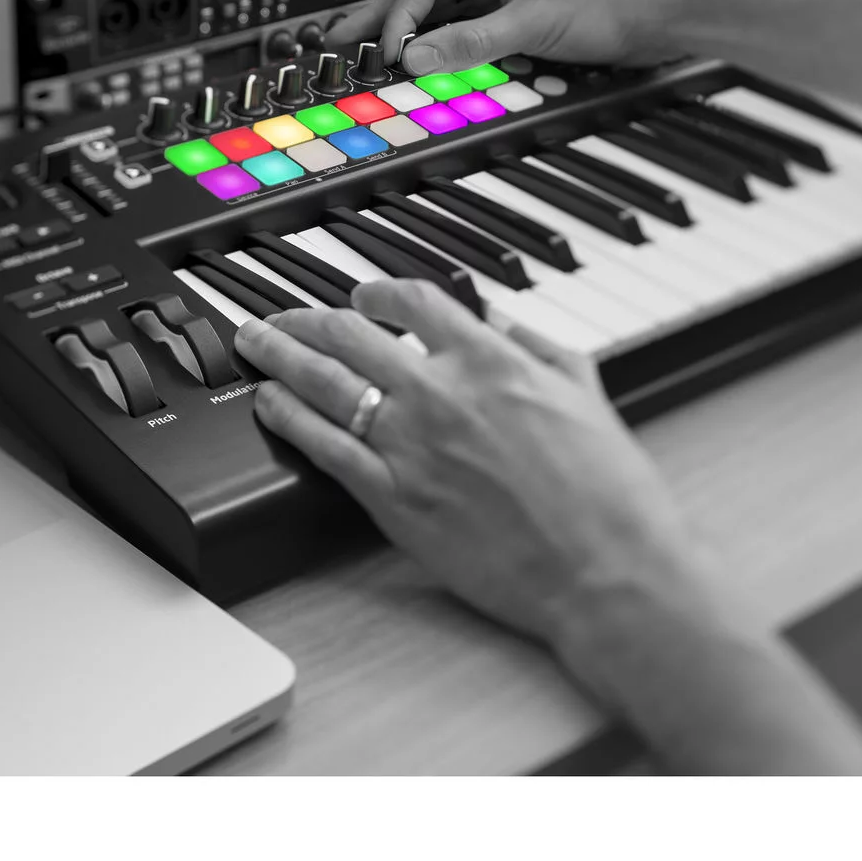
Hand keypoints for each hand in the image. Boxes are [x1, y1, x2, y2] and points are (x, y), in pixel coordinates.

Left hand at [232, 278, 713, 643]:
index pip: (414, 302)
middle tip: (279, 317)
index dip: (377, 292)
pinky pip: (324, 447)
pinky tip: (270, 404)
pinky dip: (289, 417)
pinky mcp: (393, 499)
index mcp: (490, 360)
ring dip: (279, 355)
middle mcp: (440, 392)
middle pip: (350, 334)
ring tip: (253, 343)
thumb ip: (538, 346)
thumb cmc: (608, 490)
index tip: (361, 296)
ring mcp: (410, 445)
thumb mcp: (586, 391)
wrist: (605, 567)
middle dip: (303, 317)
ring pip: (323, 382)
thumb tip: (503, 321)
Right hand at [323, 0, 682, 74]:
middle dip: (387, 18)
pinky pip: (475, 27)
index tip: (387, 49)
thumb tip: (418, 57)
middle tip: (341, 39)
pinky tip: (426, 61)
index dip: (403, 16)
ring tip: (372, 53)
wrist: (667, 14)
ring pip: (450, 11)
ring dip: (417, 35)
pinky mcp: (525, 8)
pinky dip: (451, 46)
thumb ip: (470, 43)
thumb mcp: (532, 23)